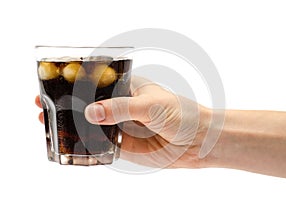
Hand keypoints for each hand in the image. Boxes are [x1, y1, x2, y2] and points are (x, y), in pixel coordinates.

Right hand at [36, 76, 210, 167]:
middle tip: (42, 104)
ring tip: (48, 122)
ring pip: (90, 126)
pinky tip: (69, 144)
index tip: (54, 82)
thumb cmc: (182, 115)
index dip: (75, 83)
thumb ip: (121, 108)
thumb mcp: (151, 105)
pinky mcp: (123, 147)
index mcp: (127, 89)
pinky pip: (100, 146)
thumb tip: (91, 112)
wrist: (197, 142)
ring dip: (71, 125)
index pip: (96, 83)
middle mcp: (120, 107)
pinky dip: (85, 145)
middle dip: (66, 105)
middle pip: (88, 105)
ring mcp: (120, 127)